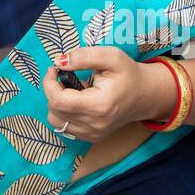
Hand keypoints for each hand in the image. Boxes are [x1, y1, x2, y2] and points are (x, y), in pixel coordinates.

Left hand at [41, 47, 176, 142]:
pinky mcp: (91, 137)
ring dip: (57, 102)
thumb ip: (84, 56)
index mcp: (98, 106)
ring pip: (56, 120)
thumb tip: (60, 61)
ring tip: (74, 89)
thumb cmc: (129, 74)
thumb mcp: (111, 56)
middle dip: (53, 89)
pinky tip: (79, 100)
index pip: (58, 100)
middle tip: (65, 75)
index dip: (49, 82)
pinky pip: (65, 126)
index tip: (55, 68)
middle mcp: (94, 125)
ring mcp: (92, 134)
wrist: (145, 95)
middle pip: (54, 110)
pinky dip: (65, 112)